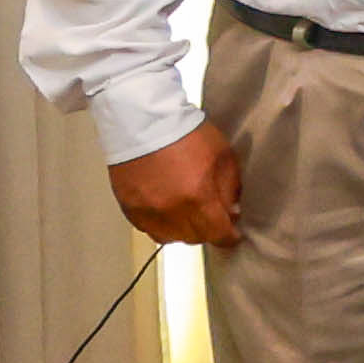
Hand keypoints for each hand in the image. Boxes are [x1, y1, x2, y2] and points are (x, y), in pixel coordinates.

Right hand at [105, 122, 239, 249]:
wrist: (144, 124)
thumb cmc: (187, 135)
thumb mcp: (224, 156)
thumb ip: (231, 189)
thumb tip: (233, 211)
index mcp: (198, 198)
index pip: (218, 234)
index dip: (229, 237)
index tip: (233, 234)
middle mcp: (171, 212)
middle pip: (195, 239)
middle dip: (208, 231)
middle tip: (213, 217)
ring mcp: (148, 212)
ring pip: (171, 238)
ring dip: (184, 231)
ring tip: (189, 214)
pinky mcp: (130, 209)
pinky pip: (150, 229)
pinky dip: (162, 225)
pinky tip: (168, 211)